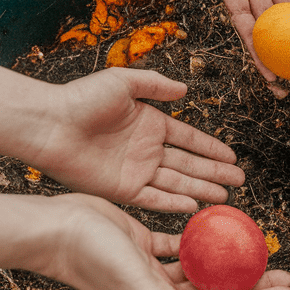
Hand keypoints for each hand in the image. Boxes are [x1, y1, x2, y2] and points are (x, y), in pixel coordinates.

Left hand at [26, 67, 244, 211]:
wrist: (49, 124)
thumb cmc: (81, 99)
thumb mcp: (123, 82)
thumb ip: (155, 85)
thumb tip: (185, 90)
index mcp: (149, 123)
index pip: (189, 139)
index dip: (212, 148)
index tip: (232, 156)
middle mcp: (145, 150)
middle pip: (189, 164)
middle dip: (215, 173)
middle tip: (239, 181)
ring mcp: (135, 171)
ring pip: (177, 183)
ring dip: (201, 190)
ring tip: (225, 197)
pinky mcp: (121, 189)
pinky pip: (154, 198)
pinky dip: (173, 203)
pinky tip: (194, 207)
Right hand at [38, 193, 289, 289]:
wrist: (54, 229)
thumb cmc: (94, 260)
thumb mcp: (140, 289)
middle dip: (251, 284)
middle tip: (285, 271)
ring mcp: (148, 269)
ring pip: (199, 268)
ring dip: (228, 262)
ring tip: (258, 250)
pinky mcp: (140, 243)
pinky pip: (176, 242)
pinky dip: (197, 237)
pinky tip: (217, 227)